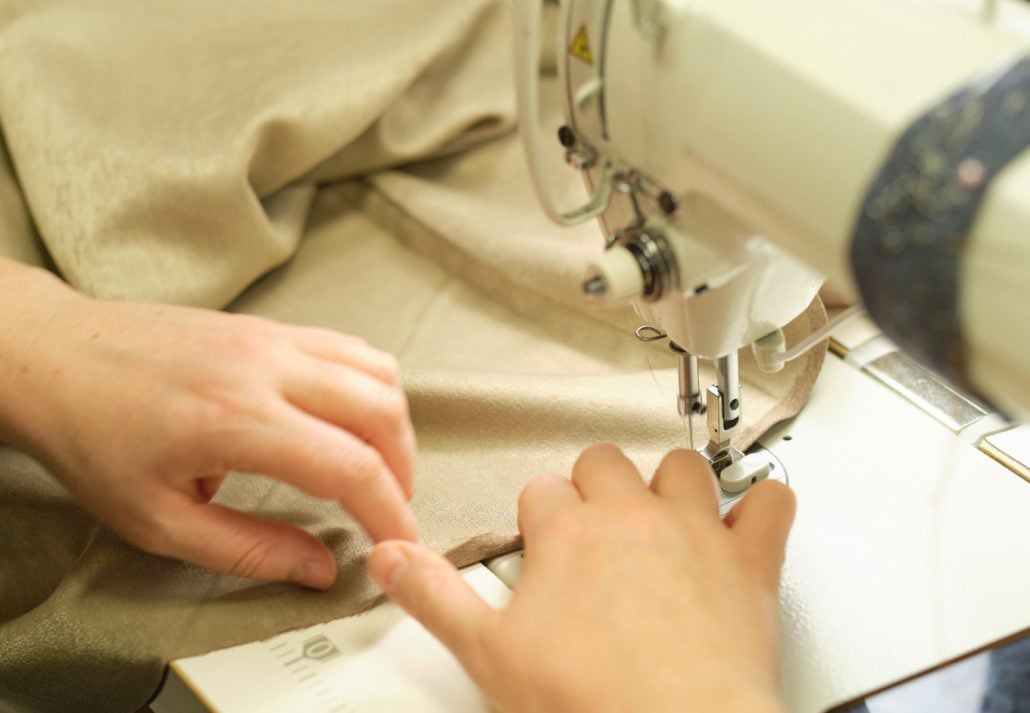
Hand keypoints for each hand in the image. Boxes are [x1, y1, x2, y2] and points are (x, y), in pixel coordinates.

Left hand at [0, 261, 417, 588]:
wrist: (55, 356)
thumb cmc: (93, 437)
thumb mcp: (157, 520)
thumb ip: (247, 549)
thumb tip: (317, 568)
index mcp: (236, 420)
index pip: (351, 467)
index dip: (389, 514)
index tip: (397, 544)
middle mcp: (266, 367)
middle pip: (381, 412)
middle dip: (404, 471)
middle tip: (390, 510)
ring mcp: (272, 337)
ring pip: (377, 372)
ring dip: (393, 426)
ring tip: (379, 467)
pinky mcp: (270, 325)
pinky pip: (349, 348)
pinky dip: (371, 386)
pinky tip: (352, 418)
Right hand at [368, 444, 793, 712]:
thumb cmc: (589, 703)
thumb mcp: (487, 654)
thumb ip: (434, 596)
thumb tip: (390, 558)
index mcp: (567, 533)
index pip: (540, 491)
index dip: (540, 519)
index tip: (545, 547)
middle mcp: (631, 517)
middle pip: (604, 463)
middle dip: (594, 487)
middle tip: (596, 531)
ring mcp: (695, 533)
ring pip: (682, 467)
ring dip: (673, 486)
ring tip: (665, 519)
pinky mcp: (750, 562)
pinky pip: (772, 503)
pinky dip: (765, 506)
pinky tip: (750, 521)